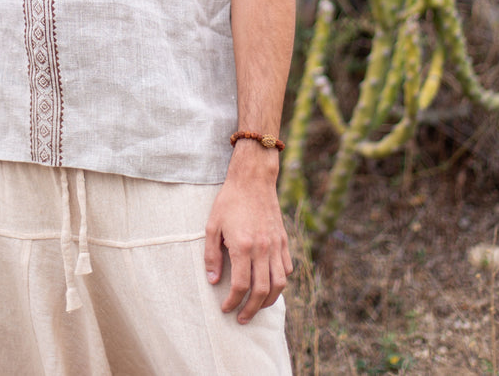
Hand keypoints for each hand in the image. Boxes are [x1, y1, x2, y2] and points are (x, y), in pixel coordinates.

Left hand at [204, 144, 291, 323]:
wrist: (253, 180)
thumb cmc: (229, 201)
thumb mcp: (212, 226)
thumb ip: (212, 255)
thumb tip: (214, 280)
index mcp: (243, 246)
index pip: (241, 285)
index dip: (233, 302)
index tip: (226, 308)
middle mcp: (263, 249)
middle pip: (261, 291)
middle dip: (251, 310)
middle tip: (241, 318)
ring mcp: (276, 245)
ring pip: (279, 284)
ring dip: (268, 301)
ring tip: (256, 307)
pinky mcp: (283, 240)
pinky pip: (287, 269)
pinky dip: (280, 283)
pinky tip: (269, 286)